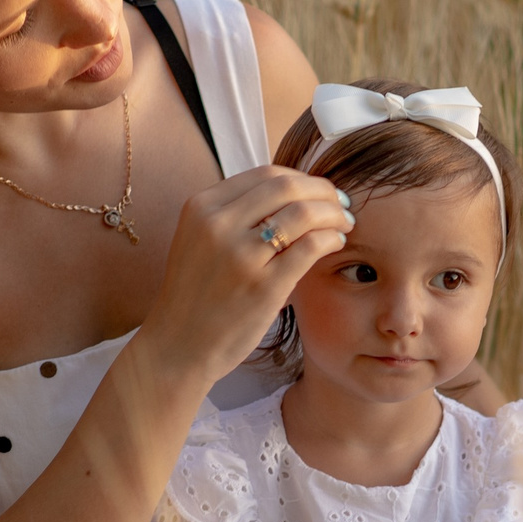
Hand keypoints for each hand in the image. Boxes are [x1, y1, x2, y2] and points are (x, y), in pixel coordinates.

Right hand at [136, 166, 352, 386]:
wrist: (177, 346)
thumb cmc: (195, 296)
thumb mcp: (200, 241)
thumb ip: (235, 216)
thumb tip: (291, 194)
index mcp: (201, 207)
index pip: (265, 175)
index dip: (301, 179)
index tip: (319, 191)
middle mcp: (218, 225)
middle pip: (288, 188)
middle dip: (323, 191)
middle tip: (342, 203)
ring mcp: (241, 255)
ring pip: (303, 213)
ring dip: (333, 213)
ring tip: (345, 223)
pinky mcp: (264, 286)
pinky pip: (310, 246)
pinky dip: (332, 238)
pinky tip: (337, 243)